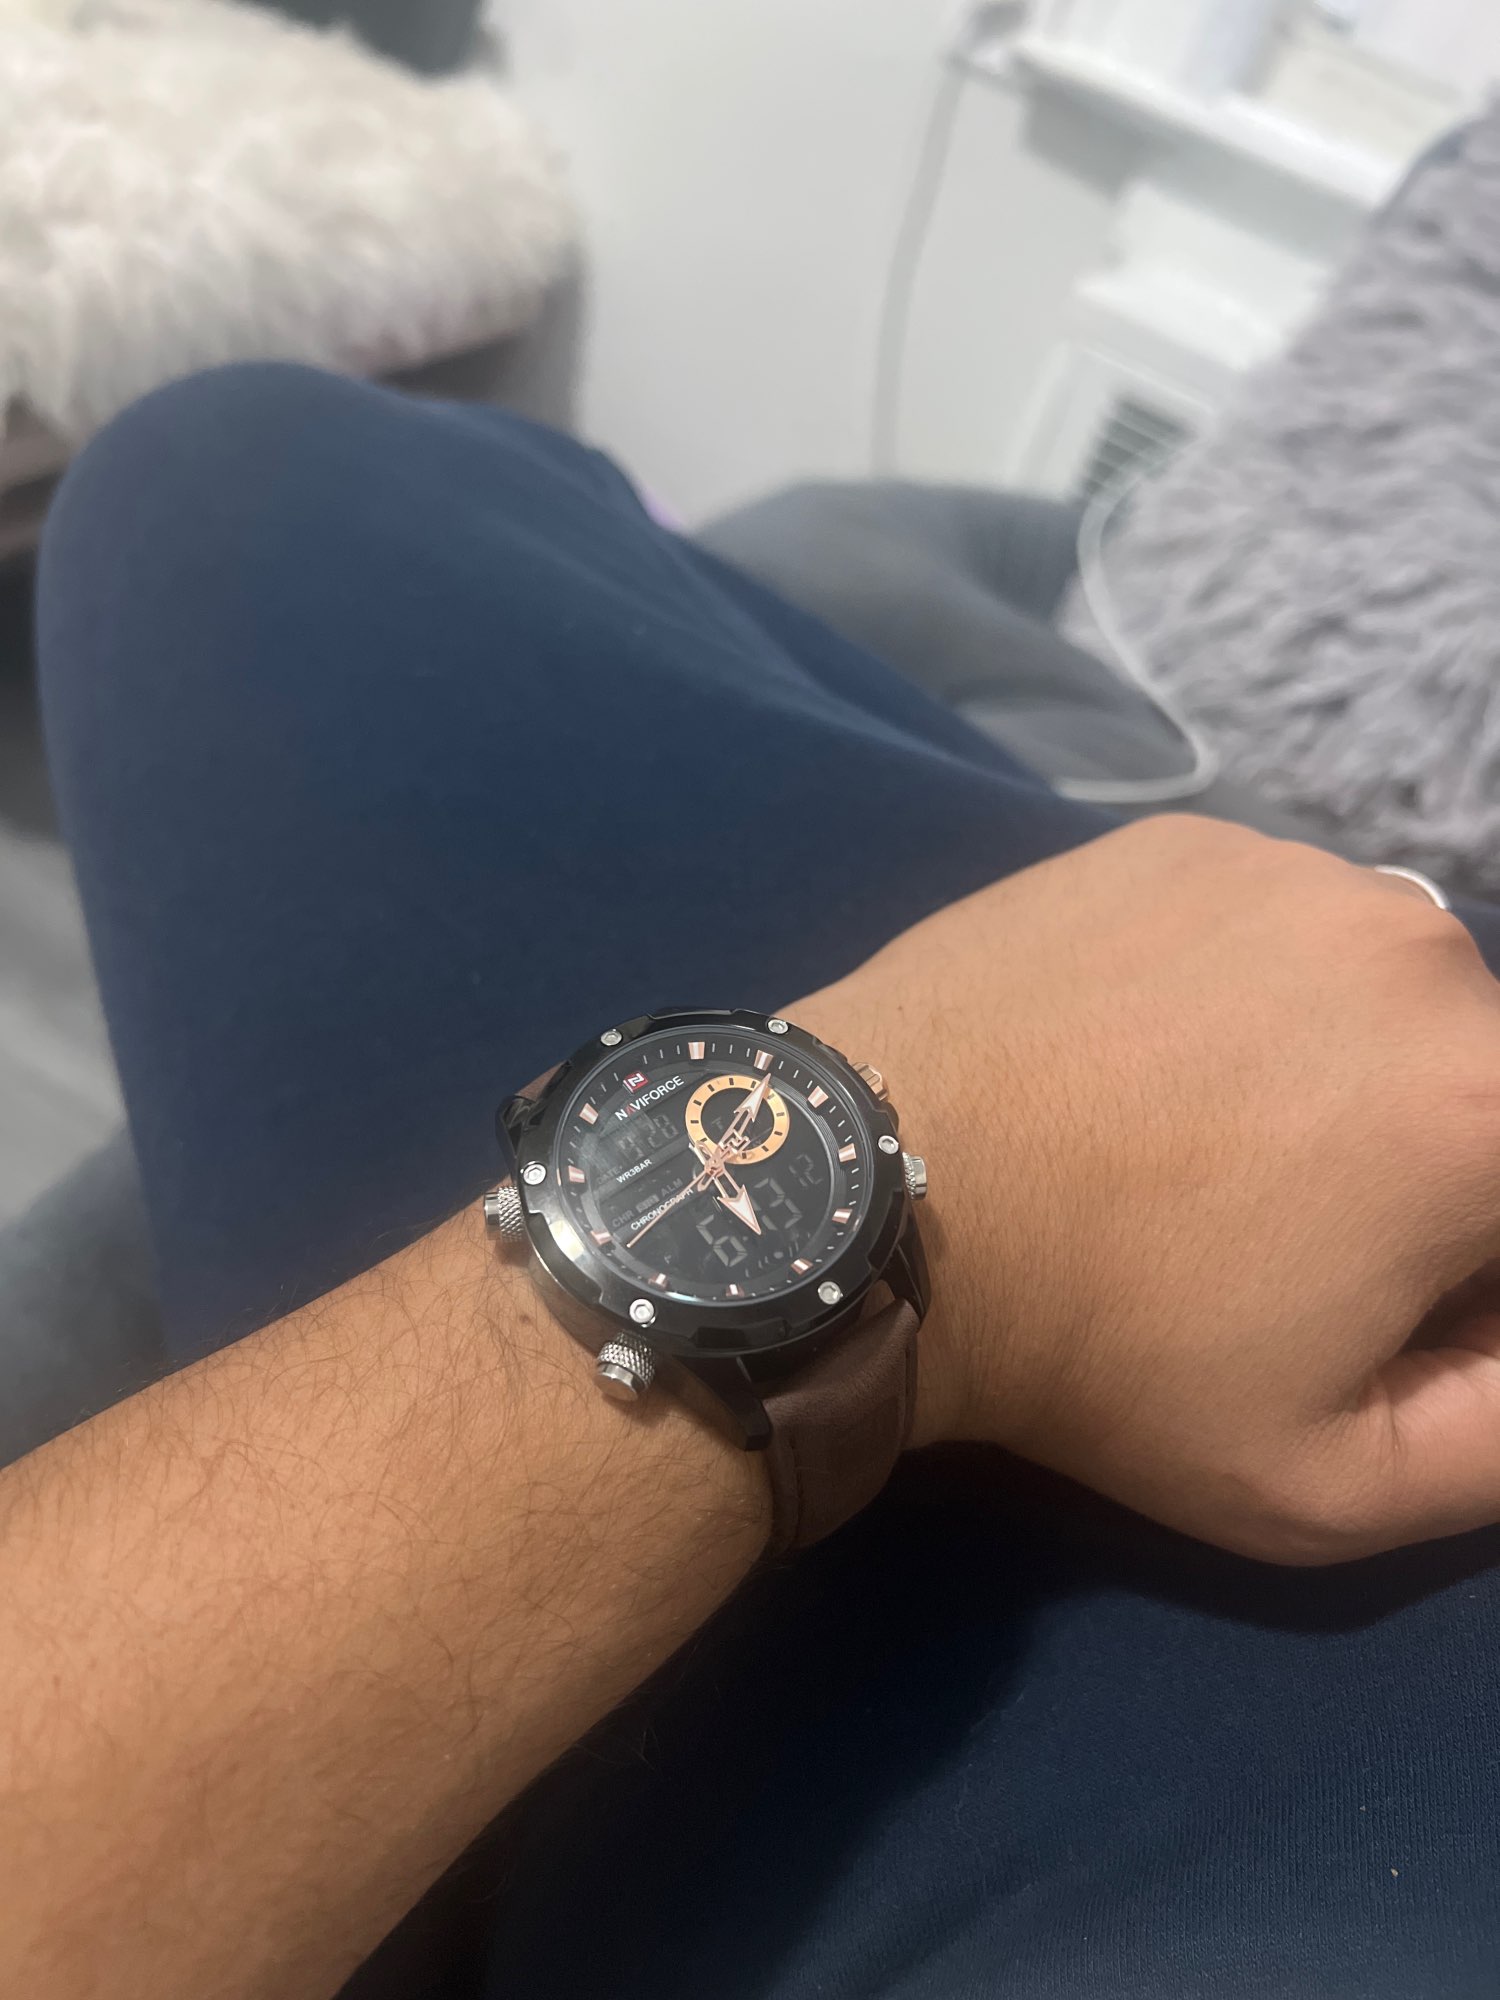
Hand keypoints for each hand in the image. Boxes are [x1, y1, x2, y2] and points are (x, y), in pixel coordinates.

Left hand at [792, 815, 1499, 1563]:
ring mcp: (1295, 873)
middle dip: (1417, 1162)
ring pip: (1378, 993)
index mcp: (1488, 1104)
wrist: (873, 1206)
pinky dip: (1243, 990)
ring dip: (1334, 1066)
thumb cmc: (1100, 1355)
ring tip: (1191, 1137)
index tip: (1367, 1300)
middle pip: (1475, 1082)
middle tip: (1264, 1230)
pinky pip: (1274, 927)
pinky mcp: (1188, 840)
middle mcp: (1423, 950)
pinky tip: (1138, 1056)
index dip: (1467, 1272)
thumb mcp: (1330, 1479)